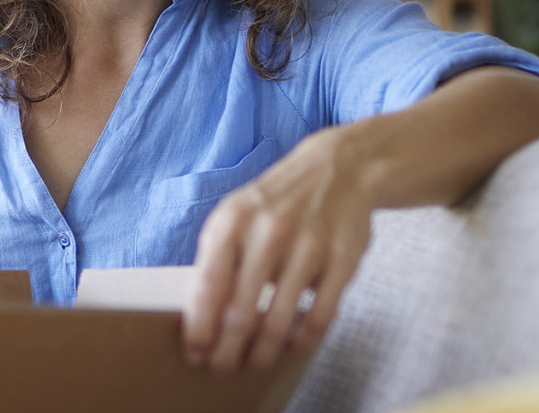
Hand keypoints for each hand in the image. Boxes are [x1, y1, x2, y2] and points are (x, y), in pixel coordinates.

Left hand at [182, 130, 375, 373]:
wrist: (336, 169)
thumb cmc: (273, 204)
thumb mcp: (234, 218)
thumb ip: (218, 261)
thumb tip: (202, 317)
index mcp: (231, 223)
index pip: (207, 288)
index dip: (199, 328)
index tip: (195, 353)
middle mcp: (267, 233)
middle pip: (240, 311)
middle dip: (228, 349)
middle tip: (222, 368)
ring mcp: (308, 245)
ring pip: (279, 319)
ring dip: (264, 351)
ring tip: (256, 363)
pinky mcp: (343, 258)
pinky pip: (321, 313)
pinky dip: (306, 337)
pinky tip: (296, 345)